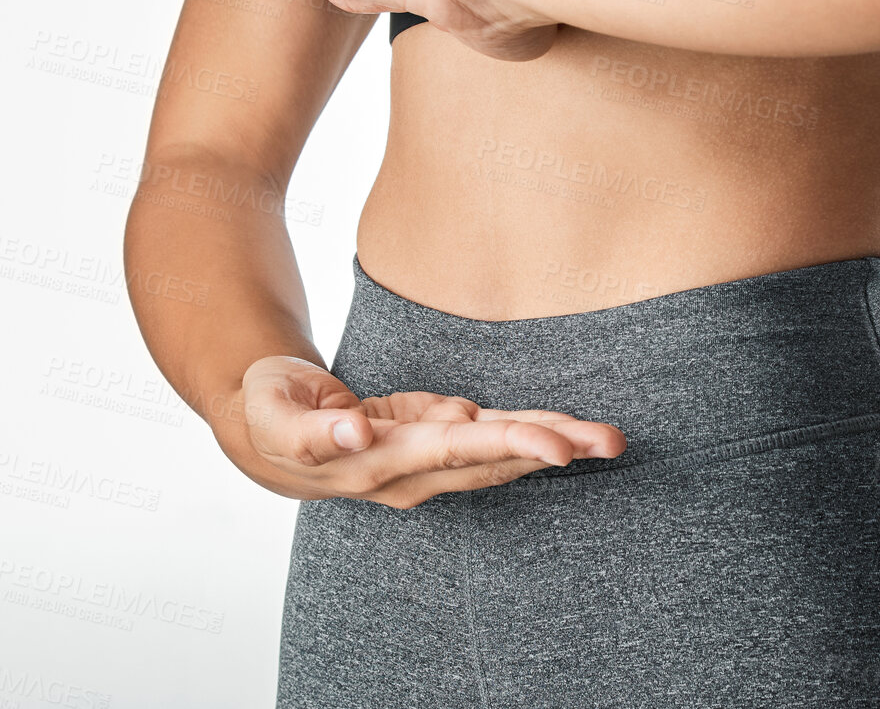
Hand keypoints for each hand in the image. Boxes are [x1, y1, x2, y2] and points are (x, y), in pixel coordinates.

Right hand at [239, 355, 625, 508]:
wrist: (268, 434)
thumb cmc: (272, 410)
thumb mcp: (273, 415)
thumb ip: (311, 430)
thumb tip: (355, 431)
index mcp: (378, 461)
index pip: (454, 450)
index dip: (506, 444)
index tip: (557, 449)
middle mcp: (413, 470)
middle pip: (494, 457)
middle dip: (554, 447)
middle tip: (609, 442)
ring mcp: (428, 459)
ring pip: (502, 454)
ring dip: (557, 444)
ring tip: (611, 439)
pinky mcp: (433, 438)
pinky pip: (493, 439)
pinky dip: (533, 434)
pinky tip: (574, 435)